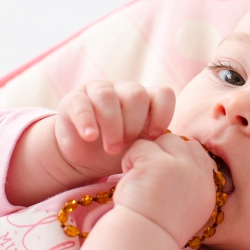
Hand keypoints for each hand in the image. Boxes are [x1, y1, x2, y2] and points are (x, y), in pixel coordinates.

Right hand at [55, 80, 174, 180]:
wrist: (84, 159)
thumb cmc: (119, 152)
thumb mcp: (142, 147)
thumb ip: (157, 141)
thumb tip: (176, 146)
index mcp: (144, 99)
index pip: (163, 93)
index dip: (162, 113)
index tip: (154, 135)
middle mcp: (122, 89)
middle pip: (136, 94)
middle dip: (133, 123)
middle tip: (127, 146)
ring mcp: (97, 91)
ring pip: (108, 96)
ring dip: (112, 125)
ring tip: (111, 148)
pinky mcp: (73, 100)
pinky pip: (82, 104)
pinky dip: (88, 121)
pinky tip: (91, 137)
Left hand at [113, 133, 217, 246]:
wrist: (142, 241)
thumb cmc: (156, 230)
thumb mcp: (187, 211)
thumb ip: (190, 185)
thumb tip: (177, 161)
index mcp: (207, 189)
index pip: (199, 153)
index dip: (179, 155)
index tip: (163, 169)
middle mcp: (198, 175)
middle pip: (182, 143)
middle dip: (163, 151)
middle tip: (148, 173)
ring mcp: (180, 167)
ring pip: (163, 140)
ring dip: (146, 153)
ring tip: (137, 176)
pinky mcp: (158, 163)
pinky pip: (141, 146)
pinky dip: (130, 159)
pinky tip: (128, 178)